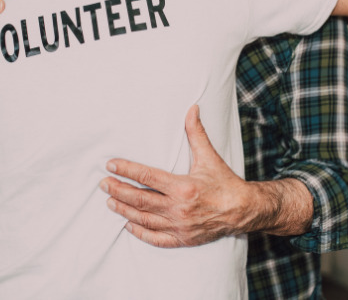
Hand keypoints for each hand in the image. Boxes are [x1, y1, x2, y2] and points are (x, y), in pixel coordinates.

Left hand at [100, 105, 254, 247]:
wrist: (244, 211)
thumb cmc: (225, 183)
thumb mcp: (209, 157)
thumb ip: (196, 133)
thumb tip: (192, 109)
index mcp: (183, 187)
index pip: (147, 177)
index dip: (126, 170)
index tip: (111, 164)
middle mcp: (179, 208)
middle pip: (140, 199)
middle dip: (118, 190)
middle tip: (104, 183)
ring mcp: (179, 226)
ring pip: (143, 219)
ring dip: (124, 210)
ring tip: (110, 201)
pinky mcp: (182, 239)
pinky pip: (155, 238)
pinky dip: (140, 232)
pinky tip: (128, 224)